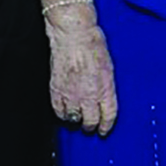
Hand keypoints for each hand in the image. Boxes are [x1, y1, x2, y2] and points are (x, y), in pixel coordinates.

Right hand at [48, 19, 117, 134]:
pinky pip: (58, 110)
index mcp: (105, 89)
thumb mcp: (109, 67)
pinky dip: (61, 113)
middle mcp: (89, 95)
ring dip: (75, 120)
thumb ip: (107, 85)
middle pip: (90, 121)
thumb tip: (105, 96)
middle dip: (90, 125)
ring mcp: (72, 94)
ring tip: (76, 117)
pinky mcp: (57, 90)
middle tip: (89, 125)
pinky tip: (64, 111)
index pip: (108, 116)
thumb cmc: (93, 44)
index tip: (104, 130)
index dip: (106, 126)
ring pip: (73, 118)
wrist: (73, 35)